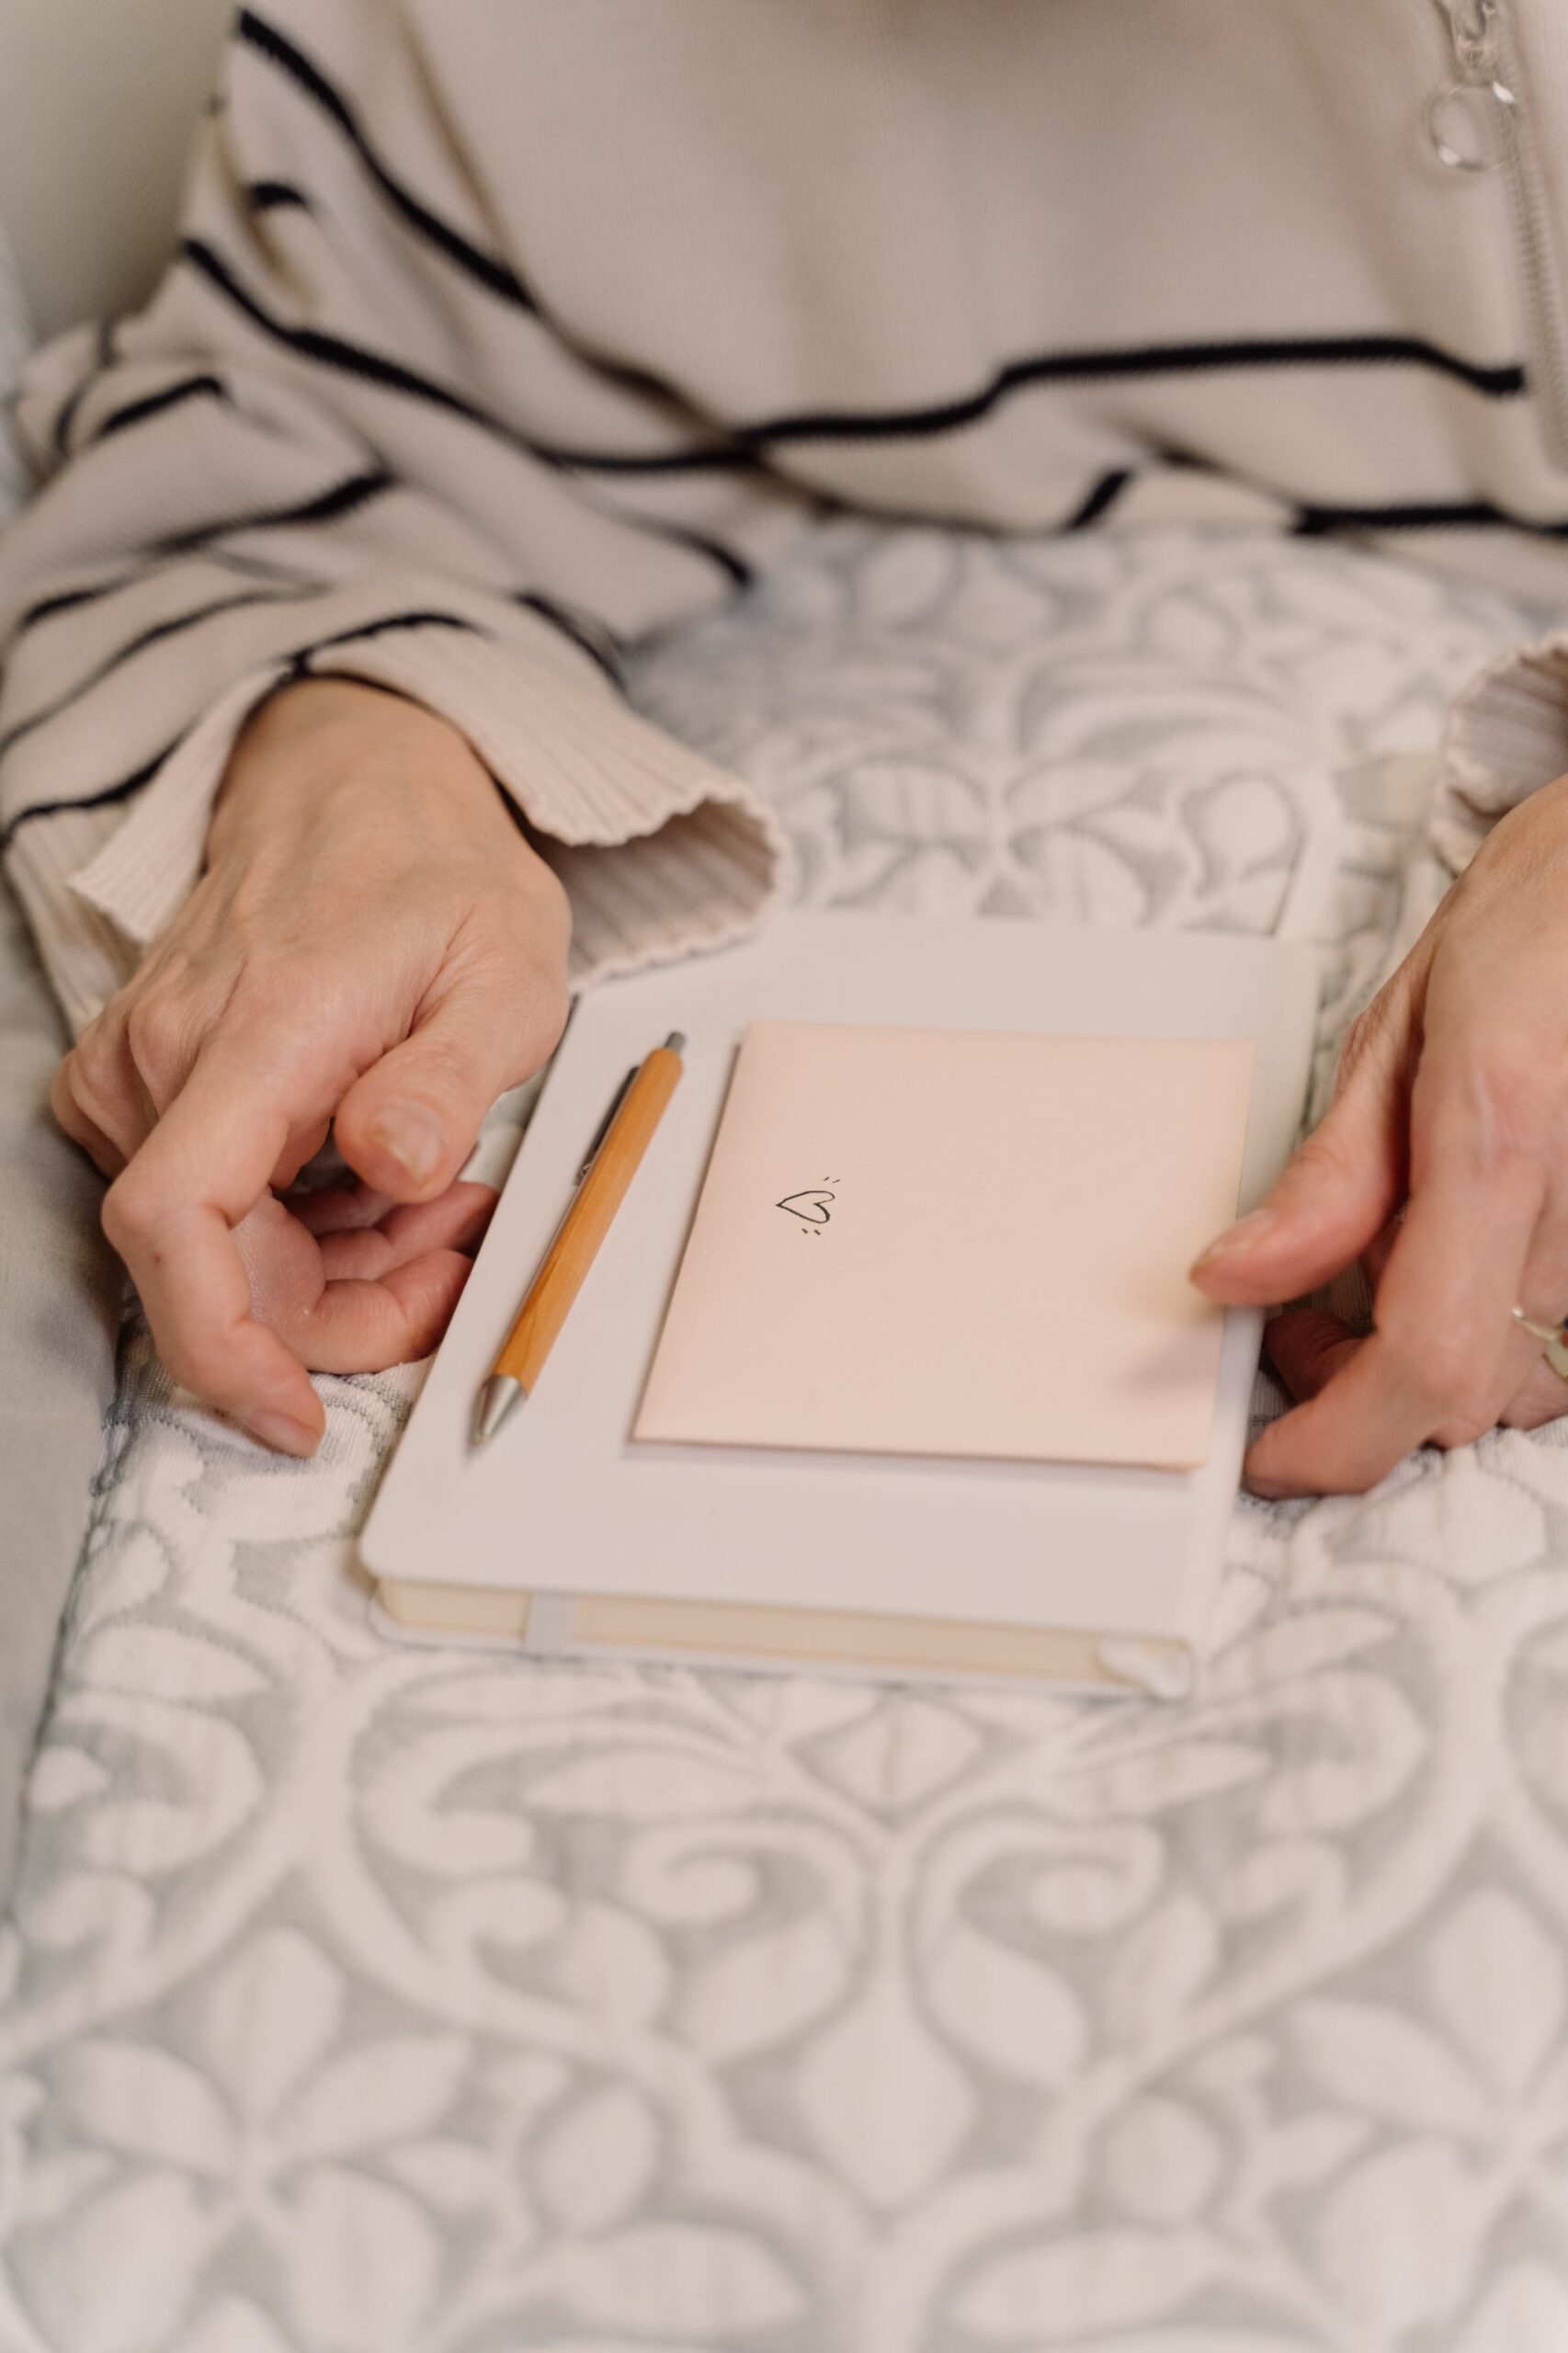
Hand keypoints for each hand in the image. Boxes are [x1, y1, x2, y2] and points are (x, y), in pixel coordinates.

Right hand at [53, 679, 568, 1454]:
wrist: (358, 785)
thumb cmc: (440, 875)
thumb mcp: (507, 966)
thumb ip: (452, 1074)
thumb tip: (392, 1165)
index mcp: (257, 1030)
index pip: (177, 1220)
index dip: (223, 1347)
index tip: (295, 1416)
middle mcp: (168, 1056)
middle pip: (214, 1264)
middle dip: (344, 1306)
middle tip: (464, 1254)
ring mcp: (144, 1070)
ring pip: (227, 1244)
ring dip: (344, 1259)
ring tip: (447, 1183)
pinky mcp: (148, 1083)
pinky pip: (220, 1203)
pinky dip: (310, 1221)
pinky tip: (387, 1166)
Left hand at [1191, 771, 1567, 1496]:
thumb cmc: (1536, 928)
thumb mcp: (1396, 1033)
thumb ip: (1327, 1179)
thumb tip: (1232, 1279)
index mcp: (1502, 1141)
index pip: (1425, 1363)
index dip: (1338, 1439)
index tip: (1269, 1455)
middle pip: (1464, 1391)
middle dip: (1357, 1389)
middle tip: (1295, 1323)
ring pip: (1520, 1383)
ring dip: (1429, 1363)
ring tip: (1376, 1274)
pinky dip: (1495, 1333)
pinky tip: (1458, 1266)